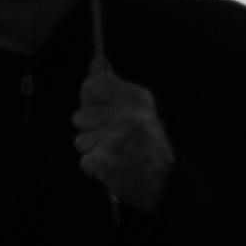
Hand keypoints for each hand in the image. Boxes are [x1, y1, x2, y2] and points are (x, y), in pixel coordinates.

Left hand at [72, 68, 177, 212]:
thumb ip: (114, 88)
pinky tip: (113, 169)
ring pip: (80, 142)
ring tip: (116, 156)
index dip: (91, 100)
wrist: (166, 184)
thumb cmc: (150, 147)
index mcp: (135, 98)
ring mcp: (115, 139)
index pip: (92, 85)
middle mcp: (126, 114)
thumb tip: (96, 62)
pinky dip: (95, 169)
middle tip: (114, 141)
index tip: (97, 109)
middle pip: (79, 116)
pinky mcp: (106, 161)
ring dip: (93, 151)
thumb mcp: (140, 111)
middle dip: (91, 131)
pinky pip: (85, 162)